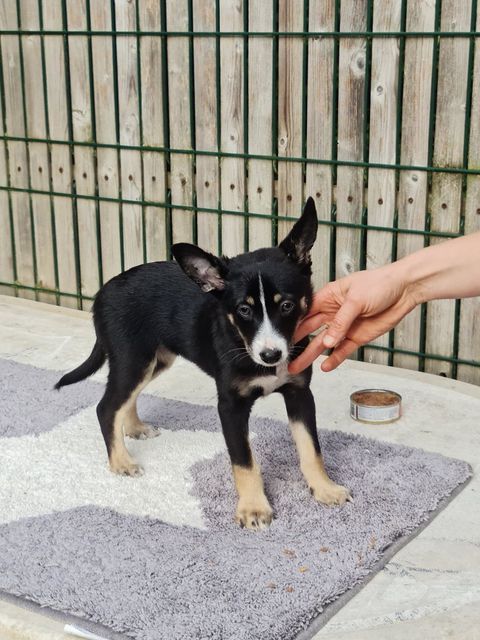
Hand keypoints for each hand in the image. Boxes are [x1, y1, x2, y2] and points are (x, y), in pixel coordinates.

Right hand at [288, 265, 417, 373]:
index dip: (293, 325)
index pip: (305, 313)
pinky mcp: (356, 337)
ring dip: (311, 355)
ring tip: (295, 367)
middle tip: (283, 355)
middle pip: (310, 330)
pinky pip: (342, 351)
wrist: (404, 290)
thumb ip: (341, 321)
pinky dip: (334, 359)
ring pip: (323, 343)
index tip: (282, 337)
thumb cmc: (380, 284)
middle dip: (297, 342)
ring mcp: (344, 326)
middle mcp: (332, 313)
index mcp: (328, 297)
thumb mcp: (356, 299)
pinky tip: (325, 367)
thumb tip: (327, 341)